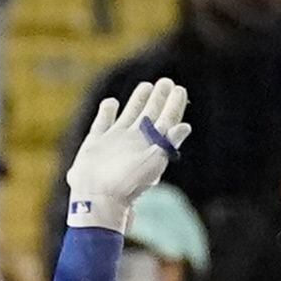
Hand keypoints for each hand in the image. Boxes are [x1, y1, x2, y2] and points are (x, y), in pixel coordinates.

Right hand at [66, 78, 191, 231]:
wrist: (98, 198)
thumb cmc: (129, 182)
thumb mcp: (154, 161)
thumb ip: (168, 141)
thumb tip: (185, 126)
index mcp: (151, 145)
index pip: (167, 120)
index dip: (174, 105)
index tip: (179, 89)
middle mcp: (135, 142)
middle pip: (150, 115)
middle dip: (159, 98)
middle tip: (166, 82)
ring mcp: (115, 141)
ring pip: (129, 115)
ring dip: (137, 100)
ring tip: (146, 86)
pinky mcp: (95, 143)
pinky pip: (102, 122)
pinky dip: (106, 111)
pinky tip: (111, 102)